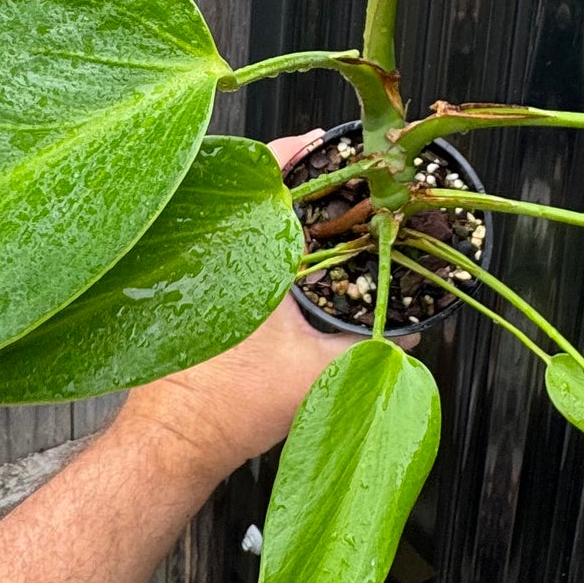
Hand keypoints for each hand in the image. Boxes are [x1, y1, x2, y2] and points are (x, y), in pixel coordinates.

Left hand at [118, 132, 351, 484]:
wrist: (174, 443)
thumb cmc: (231, 406)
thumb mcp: (320, 374)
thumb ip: (371, 348)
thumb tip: (410, 331)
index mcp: (246, 256)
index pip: (267, 177)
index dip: (298, 151)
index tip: (326, 139)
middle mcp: (211, 254)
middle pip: (252, 195)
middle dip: (295, 182)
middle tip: (336, 178)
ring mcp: (194, 275)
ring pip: (238, 224)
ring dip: (273, 214)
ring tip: (317, 215)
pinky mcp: (187, 298)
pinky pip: (226, 252)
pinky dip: (255, 245)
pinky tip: (283, 262)